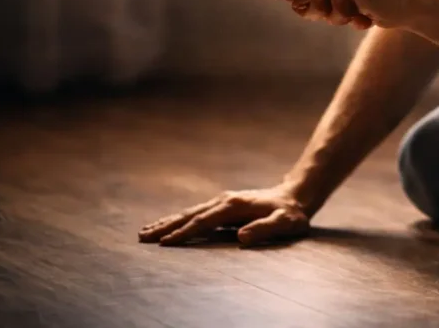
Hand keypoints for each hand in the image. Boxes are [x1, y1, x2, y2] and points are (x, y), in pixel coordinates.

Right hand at [138, 184, 309, 246]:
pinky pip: (196, 213)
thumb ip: (264, 229)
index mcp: (234, 206)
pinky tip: (169, 225)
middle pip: (190, 215)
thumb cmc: (291, 213)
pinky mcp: (224, 205)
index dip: (185, 233)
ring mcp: (223, 201)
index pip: (204, 221)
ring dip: (168, 222)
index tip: (165, 243)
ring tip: (146, 232)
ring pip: (190, 213)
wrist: (296, 196)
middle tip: (142, 237)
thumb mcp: (284, 222)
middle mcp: (225, 201)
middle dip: (166, 227)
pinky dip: (179, 219)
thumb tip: (241, 238)